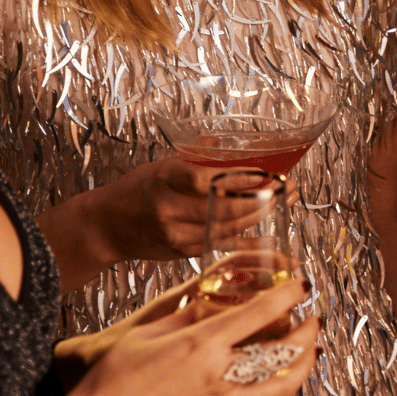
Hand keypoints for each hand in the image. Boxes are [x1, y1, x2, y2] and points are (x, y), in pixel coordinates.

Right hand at [72, 277, 319, 395]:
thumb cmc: (114, 377)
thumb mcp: (151, 330)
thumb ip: (190, 312)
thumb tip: (219, 296)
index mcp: (201, 344)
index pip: (262, 312)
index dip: (290, 295)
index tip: (302, 285)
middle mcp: (218, 376)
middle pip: (284, 352)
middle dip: (308, 330)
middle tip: (314, 316)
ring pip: (284, 387)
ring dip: (304, 365)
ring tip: (309, 350)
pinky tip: (285, 386)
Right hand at [76, 158, 296, 263]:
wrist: (108, 226)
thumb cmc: (138, 191)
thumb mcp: (161, 166)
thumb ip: (195, 156)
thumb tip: (227, 143)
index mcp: (164, 179)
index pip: (203, 179)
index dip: (238, 178)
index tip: (266, 172)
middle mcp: (169, 209)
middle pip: (223, 206)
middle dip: (262, 198)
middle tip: (288, 187)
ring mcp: (176, 234)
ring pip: (227, 227)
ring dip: (262, 215)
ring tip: (285, 202)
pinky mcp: (183, 252)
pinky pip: (223, 246)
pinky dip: (250, 242)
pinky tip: (273, 236)